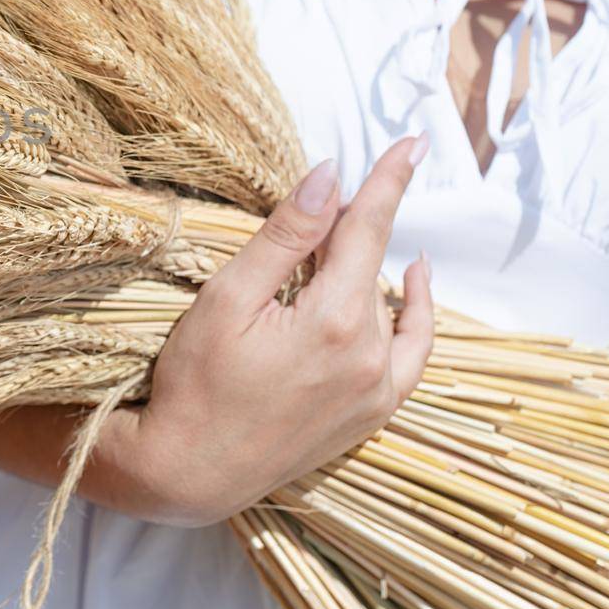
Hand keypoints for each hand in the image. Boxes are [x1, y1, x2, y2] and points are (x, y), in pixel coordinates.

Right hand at [122, 135, 434, 525]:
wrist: (191, 468)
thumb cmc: (195, 380)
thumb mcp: (229, 297)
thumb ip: (287, 236)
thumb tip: (331, 176)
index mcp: (336, 320)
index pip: (369, 229)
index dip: (388, 180)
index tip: (412, 140)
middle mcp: (371, 356)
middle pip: (376, 264)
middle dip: (362, 222)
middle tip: (348, 189)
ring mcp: (377, 390)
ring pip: (392, 307)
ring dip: (378, 268)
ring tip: (363, 236)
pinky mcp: (372, 414)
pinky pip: (412, 354)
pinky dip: (416, 317)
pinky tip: (410, 290)